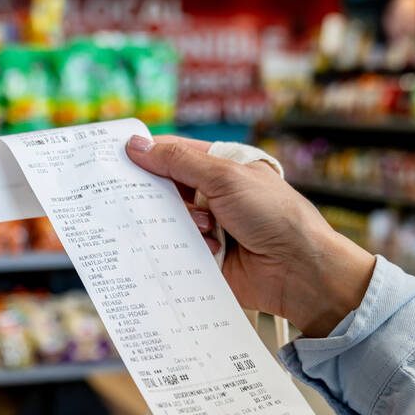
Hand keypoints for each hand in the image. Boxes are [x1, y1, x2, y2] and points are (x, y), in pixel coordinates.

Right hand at [127, 134, 375, 337]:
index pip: (175, 154)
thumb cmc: (273, 215)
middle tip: (124, 194)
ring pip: (168, 222)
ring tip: (190, 226)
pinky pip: (176, 252)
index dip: (147, 155)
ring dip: (172, 223)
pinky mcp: (205, 259)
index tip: (116, 157)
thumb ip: (179, 162)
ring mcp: (209, 229)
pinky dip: (176, 250)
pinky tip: (186, 249)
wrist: (298, 269)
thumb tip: (137, 145)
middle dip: (152, 194)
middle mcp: (214, 196)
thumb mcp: (225, 177)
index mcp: (222, 168)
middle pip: (166, 190)